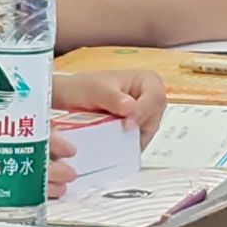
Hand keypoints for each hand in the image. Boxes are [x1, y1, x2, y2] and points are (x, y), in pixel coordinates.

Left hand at [53, 69, 167, 146]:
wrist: (70, 98)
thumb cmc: (84, 87)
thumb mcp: (95, 90)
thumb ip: (113, 98)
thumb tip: (132, 109)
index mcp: (146, 80)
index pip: (156, 97)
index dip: (144, 111)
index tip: (127, 124)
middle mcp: (149, 99)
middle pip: (154, 118)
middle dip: (137, 128)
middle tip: (116, 133)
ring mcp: (143, 116)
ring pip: (147, 133)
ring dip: (130, 139)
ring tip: (110, 138)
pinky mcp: (135, 131)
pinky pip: (137, 143)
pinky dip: (126, 146)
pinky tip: (112, 144)